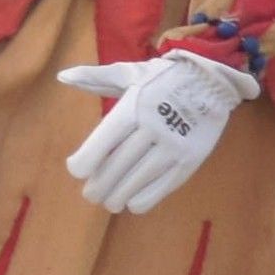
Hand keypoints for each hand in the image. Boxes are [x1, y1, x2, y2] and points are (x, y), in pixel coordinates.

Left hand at [57, 49, 258, 215]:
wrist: (212, 82)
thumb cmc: (164, 78)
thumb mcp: (130, 72)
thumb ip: (96, 78)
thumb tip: (63, 77)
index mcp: (134, 107)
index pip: (102, 143)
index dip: (84, 162)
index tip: (76, 170)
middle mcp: (152, 128)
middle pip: (116, 167)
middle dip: (98, 186)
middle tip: (91, 194)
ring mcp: (172, 147)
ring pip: (136, 182)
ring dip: (117, 197)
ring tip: (109, 201)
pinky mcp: (189, 161)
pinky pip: (160, 189)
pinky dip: (142, 200)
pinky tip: (132, 201)